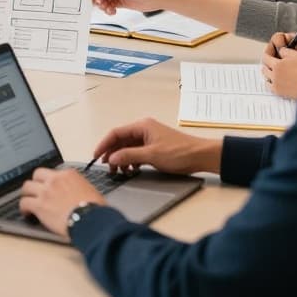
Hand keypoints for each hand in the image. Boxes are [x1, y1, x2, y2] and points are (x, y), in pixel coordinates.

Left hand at [18, 168, 105, 238]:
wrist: (92, 219)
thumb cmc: (96, 209)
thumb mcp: (90, 191)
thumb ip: (79, 188)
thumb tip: (78, 195)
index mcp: (69, 174)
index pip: (53, 172)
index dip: (49, 181)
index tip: (48, 187)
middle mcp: (55, 179)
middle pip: (37, 174)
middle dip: (35, 183)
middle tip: (36, 192)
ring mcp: (46, 191)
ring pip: (27, 187)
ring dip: (27, 195)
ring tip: (28, 202)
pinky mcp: (39, 205)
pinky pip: (24, 203)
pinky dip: (24, 209)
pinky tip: (27, 214)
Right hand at [90, 117, 220, 174]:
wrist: (200, 156)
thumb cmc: (179, 152)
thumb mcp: (151, 155)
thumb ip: (129, 155)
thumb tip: (111, 157)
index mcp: (142, 126)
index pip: (116, 133)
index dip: (104, 144)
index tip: (96, 156)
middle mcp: (144, 129)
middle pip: (121, 140)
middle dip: (112, 153)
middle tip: (107, 167)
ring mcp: (149, 138)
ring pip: (128, 147)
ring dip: (122, 158)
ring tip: (119, 171)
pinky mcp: (154, 147)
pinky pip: (137, 152)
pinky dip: (131, 160)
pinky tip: (131, 169)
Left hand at [262, 32, 296, 98]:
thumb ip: (286, 51)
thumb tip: (280, 50)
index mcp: (277, 64)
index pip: (266, 57)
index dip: (268, 53)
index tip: (272, 52)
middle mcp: (274, 75)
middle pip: (265, 68)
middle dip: (268, 63)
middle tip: (273, 61)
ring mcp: (276, 85)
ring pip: (267, 77)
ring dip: (269, 73)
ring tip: (275, 70)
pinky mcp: (280, 93)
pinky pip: (270, 87)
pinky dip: (271, 82)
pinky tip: (277, 80)